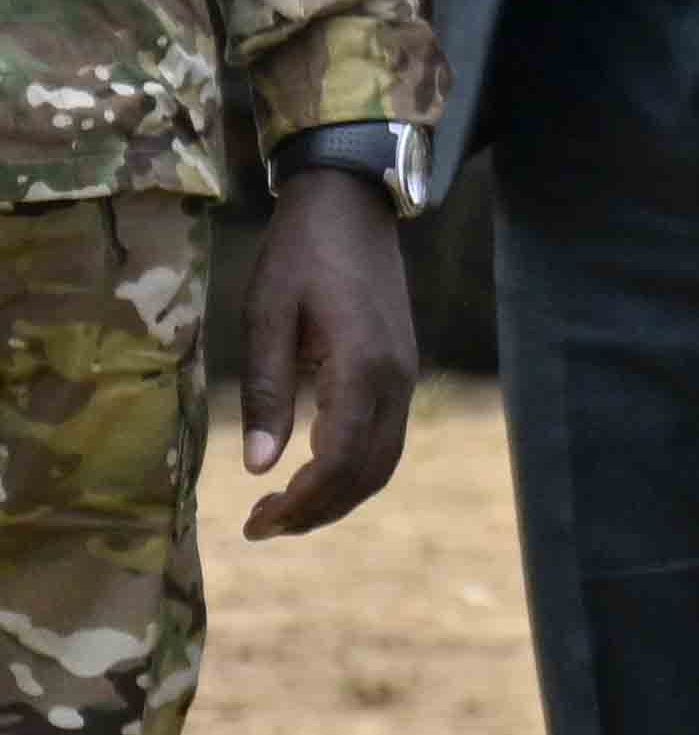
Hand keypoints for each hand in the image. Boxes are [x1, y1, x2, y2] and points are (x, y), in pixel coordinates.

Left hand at [231, 163, 412, 537]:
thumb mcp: (266, 316)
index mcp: (361, 368)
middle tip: (261, 527)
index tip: (256, 524)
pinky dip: (354, 471)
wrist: (352, 207)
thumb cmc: (301, 255)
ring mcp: (404, 378)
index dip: (301, 502)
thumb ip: (267, 391)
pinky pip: (386, 440)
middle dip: (317, 511)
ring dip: (338, 497)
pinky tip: (315, 472)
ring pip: (383, 462)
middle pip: (368, 473)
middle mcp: (394, 381)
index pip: (338, 460)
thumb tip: (258, 466)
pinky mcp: (401, 372)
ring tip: (285, 510)